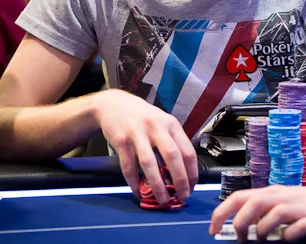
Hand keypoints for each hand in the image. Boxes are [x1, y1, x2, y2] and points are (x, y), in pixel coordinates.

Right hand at [94, 89, 197, 204]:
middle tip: (182, 196)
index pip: (187, 151)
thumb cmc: (142, 117)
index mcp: (171, 124)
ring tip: (162, 200)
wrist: (113, 104)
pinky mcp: (121, 141)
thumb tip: (183, 171)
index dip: (191, 172)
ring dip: (158, 186)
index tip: (192, 186)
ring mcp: (137, 134)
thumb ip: (172, 141)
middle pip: (172, 157)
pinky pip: (129, 167)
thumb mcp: (162, 122)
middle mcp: (156, 127)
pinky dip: (134, 183)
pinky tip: (139, 192)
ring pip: (150, 164)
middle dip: (179, 180)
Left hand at [210, 172, 305, 240]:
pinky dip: (290, 236)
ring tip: (262, 241)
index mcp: (274, 193)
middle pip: (254, 202)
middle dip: (240, 222)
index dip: (223, 212)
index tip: (212, 229)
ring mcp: (302, 208)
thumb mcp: (286, 202)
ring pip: (275, 213)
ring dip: (263, 230)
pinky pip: (299, 228)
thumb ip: (265, 212)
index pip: (241, 196)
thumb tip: (240, 228)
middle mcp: (285, 197)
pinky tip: (289, 241)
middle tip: (239, 240)